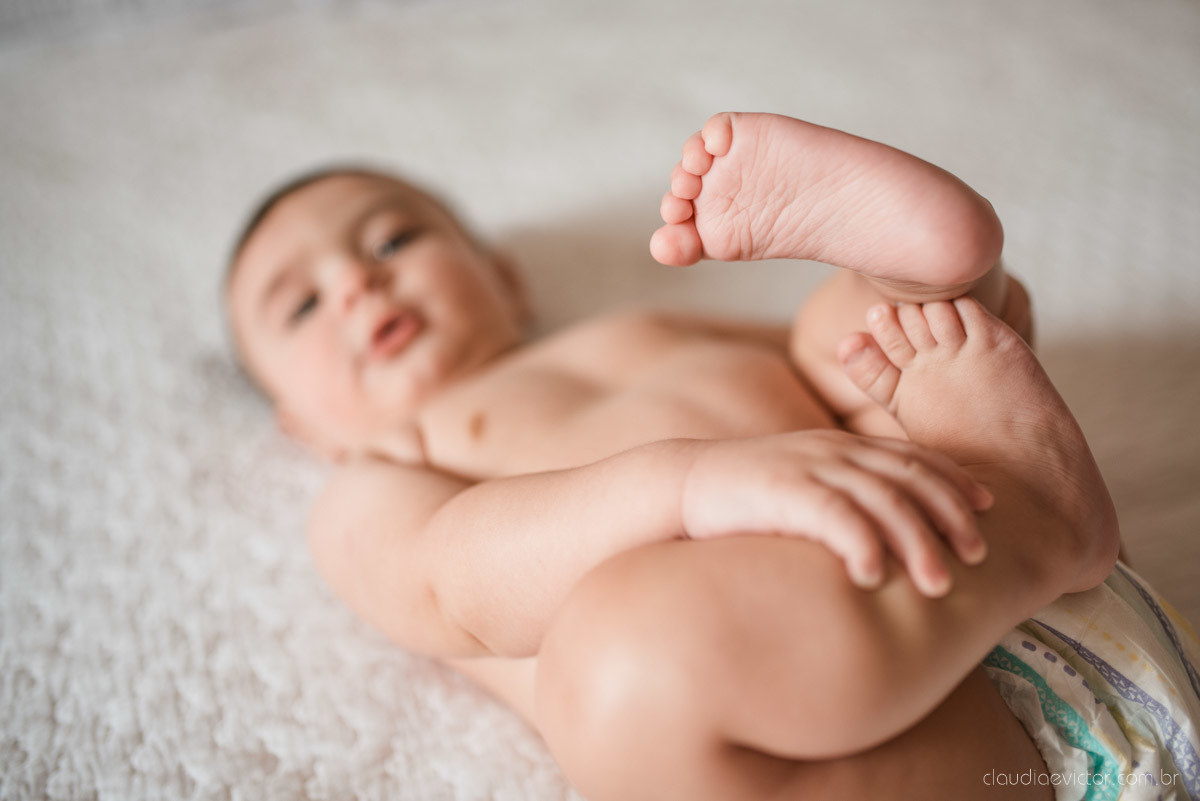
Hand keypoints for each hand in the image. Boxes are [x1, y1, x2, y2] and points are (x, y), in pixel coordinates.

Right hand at [680, 430, 992, 596]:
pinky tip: (874, 577)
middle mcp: (832, 451)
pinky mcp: (781, 488)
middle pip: (908, 477)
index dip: (954, 479)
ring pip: (881, 498)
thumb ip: (844, 497)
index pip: (912, 457)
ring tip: (939, 585)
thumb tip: (886, 534)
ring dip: (916, 542)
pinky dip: (859, 543)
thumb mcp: (805, 486)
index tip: (988, 506)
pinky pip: (831, 514)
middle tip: (978, 554)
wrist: (681, 485)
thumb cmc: (747, 497)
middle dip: (950, 515)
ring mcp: (808, 466)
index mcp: (840, 446)